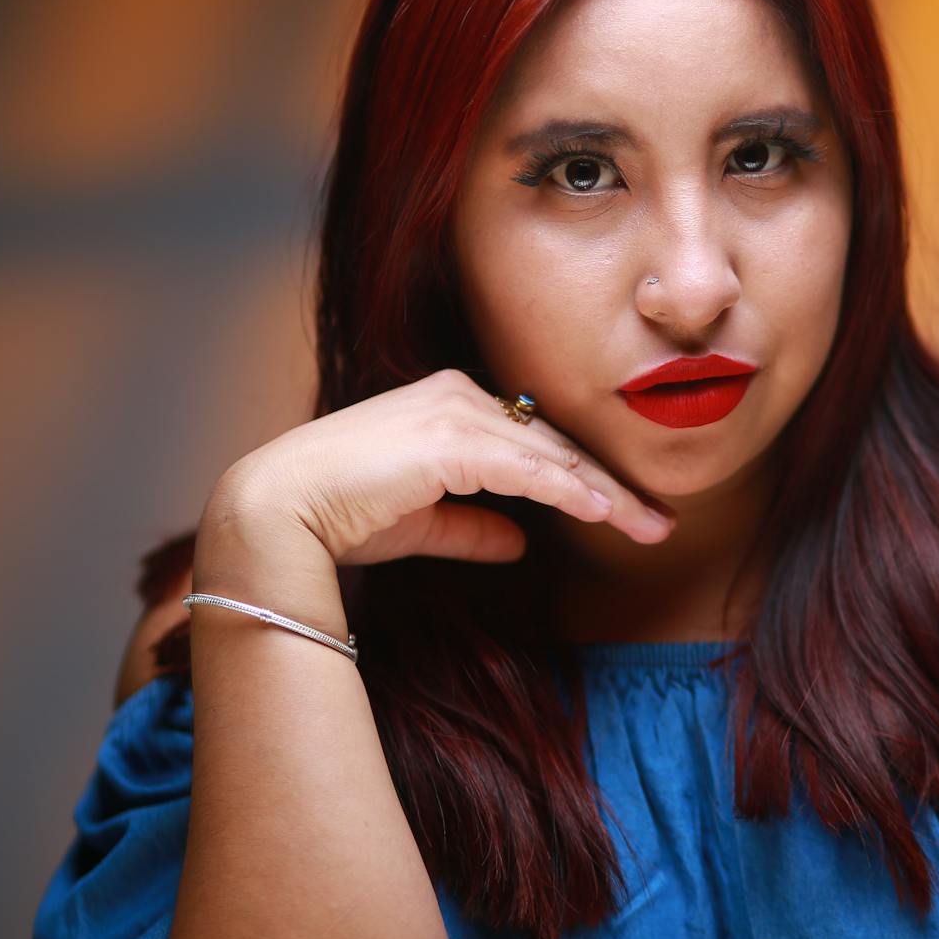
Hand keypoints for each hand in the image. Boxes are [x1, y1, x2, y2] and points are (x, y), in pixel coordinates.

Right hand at [208, 368, 673, 575]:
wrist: (279, 514)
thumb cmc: (338, 517)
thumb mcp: (421, 523)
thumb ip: (473, 526)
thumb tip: (520, 542)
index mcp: (450, 405)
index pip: (535, 442)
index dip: (584, 476)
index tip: (626, 509)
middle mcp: (458, 396)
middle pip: (555, 443)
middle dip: (611, 484)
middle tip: (659, 520)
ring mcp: (455, 412)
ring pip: (552, 455)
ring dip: (606, 493)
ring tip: (650, 526)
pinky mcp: (452, 440)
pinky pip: (530, 469)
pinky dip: (572, 491)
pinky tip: (607, 512)